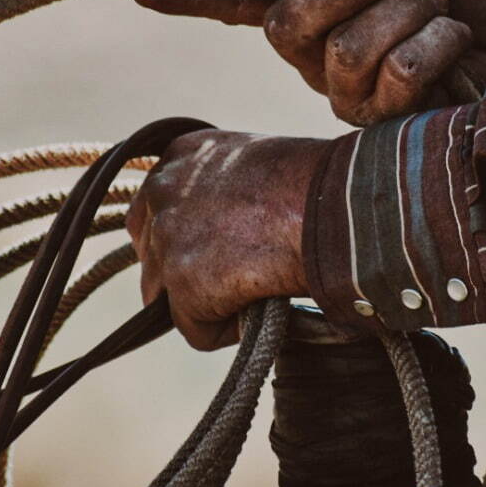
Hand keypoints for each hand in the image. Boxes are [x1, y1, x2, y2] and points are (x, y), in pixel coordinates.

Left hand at [126, 130, 325, 348]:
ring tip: (256, 290)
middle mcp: (163, 190)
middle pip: (153, 254)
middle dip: (186, 272)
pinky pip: (197, 330)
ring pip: (170, 295)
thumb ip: (227, 192)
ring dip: (207, 301)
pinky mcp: (183, 284)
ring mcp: (168, 238)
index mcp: (184, 156)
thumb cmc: (318, 185)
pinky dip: (228, 331)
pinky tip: (262, 309)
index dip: (185, 238)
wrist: (332, 206)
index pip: (154, 209)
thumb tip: (229, 235)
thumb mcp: (260, 167)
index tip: (216, 250)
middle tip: (236, 276)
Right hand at [133, 0, 485, 124]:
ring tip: (445, 13)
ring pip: (345, 52)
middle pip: (287, 27)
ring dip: (408, 14)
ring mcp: (354, 102)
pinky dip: (435, 43)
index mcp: (321, 20)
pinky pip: (393, 76)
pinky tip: (460, 47)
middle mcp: (323, 66)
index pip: (247, 5)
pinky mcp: (392, 130)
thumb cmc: (477, 3)